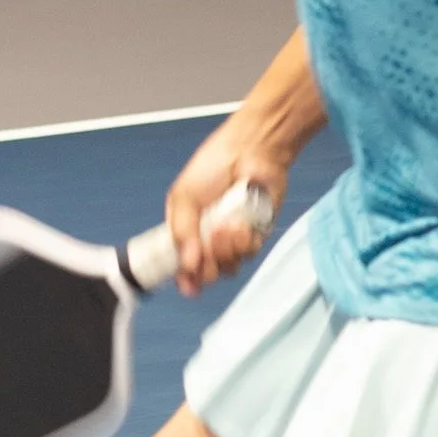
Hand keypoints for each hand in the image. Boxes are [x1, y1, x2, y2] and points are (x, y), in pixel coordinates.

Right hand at [165, 123, 284, 293]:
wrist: (250, 151)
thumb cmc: (213, 166)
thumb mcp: (184, 197)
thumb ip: (181, 231)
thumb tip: (188, 265)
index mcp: (187, 230)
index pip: (183, 265)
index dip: (185, 278)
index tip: (188, 285)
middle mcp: (209, 239)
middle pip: (207, 273)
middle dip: (207, 266)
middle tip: (207, 246)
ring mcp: (233, 239)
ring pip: (228, 267)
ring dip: (225, 251)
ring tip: (225, 226)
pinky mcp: (256, 235)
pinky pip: (248, 254)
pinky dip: (243, 242)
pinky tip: (241, 224)